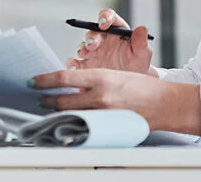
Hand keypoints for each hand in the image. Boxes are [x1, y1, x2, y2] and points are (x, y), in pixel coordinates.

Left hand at [31, 67, 200, 134]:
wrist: (166, 104)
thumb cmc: (144, 87)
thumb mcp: (116, 74)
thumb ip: (93, 79)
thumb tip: (71, 81)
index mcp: (101, 77)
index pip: (63, 77)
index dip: (44, 80)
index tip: (34, 81)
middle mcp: (100, 95)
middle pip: (61, 99)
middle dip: (46, 99)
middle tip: (39, 98)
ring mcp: (103, 113)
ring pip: (70, 113)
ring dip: (57, 112)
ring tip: (50, 109)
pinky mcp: (108, 126)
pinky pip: (83, 124)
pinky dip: (73, 121)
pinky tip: (68, 120)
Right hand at [68, 9, 154, 76]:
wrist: (130, 85)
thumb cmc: (137, 65)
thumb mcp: (143, 55)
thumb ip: (142, 42)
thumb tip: (142, 28)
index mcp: (116, 31)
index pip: (109, 17)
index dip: (105, 17)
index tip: (103, 24)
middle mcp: (102, 39)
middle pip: (93, 31)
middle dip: (91, 37)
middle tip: (92, 45)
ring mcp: (92, 52)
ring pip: (83, 45)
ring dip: (82, 48)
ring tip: (84, 54)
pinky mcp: (85, 65)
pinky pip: (75, 62)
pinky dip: (73, 64)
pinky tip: (75, 67)